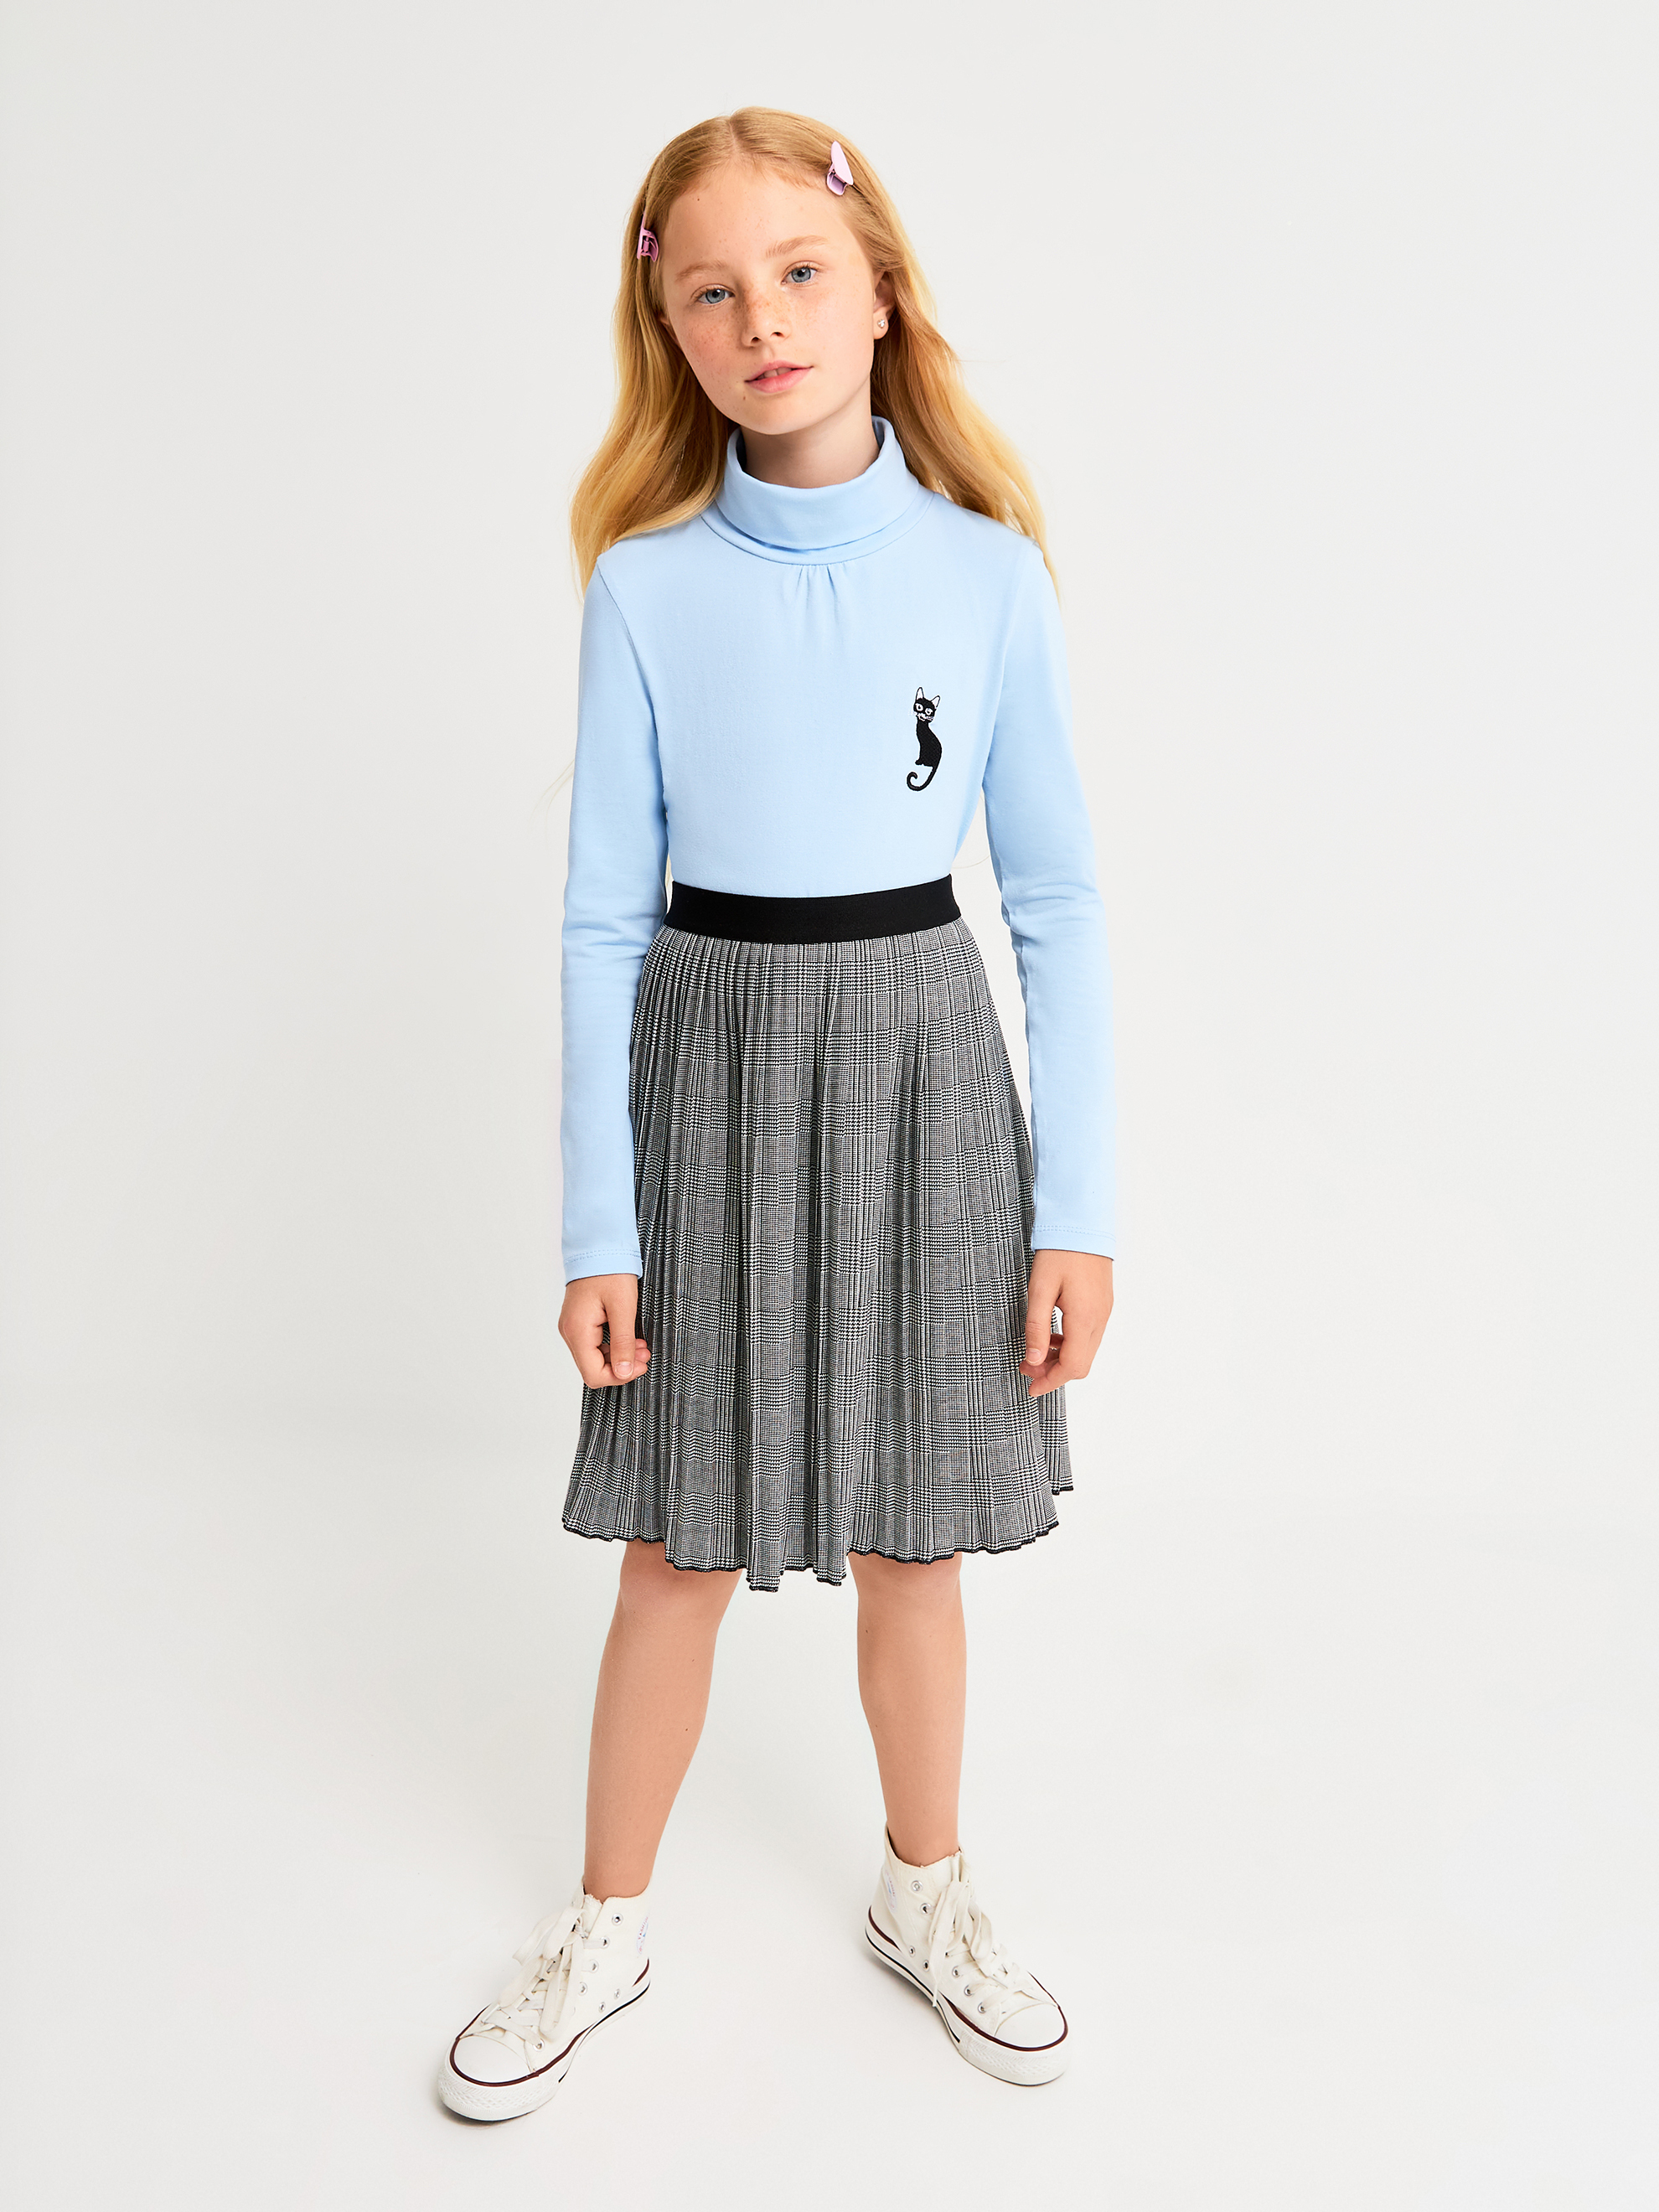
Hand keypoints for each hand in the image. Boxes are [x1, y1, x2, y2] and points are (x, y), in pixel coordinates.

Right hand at [559, 1272, 650, 1386]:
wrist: (598, 1247)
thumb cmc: (610, 1271)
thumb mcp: (623, 1308)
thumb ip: (622, 1343)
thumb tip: (623, 1372)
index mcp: (577, 1330)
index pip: (593, 1374)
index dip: (619, 1376)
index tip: (641, 1365)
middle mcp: (569, 1332)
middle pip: (592, 1368)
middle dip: (621, 1366)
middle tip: (644, 1354)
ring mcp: (571, 1327)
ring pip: (593, 1358)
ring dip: (618, 1357)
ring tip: (640, 1346)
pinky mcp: (578, 1322)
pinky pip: (592, 1345)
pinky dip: (611, 1346)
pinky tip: (629, 1339)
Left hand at [1020, 1250, 1112, 1397]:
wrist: (1083, 1225)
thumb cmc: (1059, 1253)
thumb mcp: (1039, 1290)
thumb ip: (1037, 1328)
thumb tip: (1034, 1361)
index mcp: (1084, 1318)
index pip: (1072, 1366)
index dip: (1050, 1382)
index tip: (1030, 1387)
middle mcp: (1099, 1319)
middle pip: (1081, 1365)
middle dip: (1054, 1373)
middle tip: (1027, 1367)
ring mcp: (1104, 1313)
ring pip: (1086, 1352)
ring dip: (1062, 1359)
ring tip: (1035, 1351)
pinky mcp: (1103, 1306)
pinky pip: (1089, 1337)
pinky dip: (1070, 1344)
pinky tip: (1052, 1335)